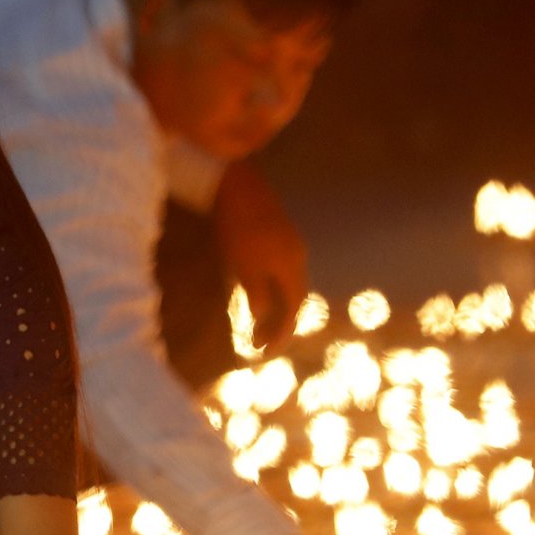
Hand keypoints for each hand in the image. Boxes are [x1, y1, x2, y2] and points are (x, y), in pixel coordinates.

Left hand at [214, 162, 307, 349]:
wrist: (236, 183)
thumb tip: (261, 314)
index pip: (293, 308)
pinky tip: (256, 292)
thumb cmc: (236, 226)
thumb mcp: (243, 265)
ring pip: (288, 283)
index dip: (280, 332)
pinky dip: (272, 289)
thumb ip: (256, 292)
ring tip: (256, 323)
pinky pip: (282, 270)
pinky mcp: (279, 233)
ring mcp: (290, 242)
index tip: (264, 351)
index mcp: (292, 266)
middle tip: (258, 342)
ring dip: (275, 306)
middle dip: (278, 323)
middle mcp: (298, 256)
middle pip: (294, 298)